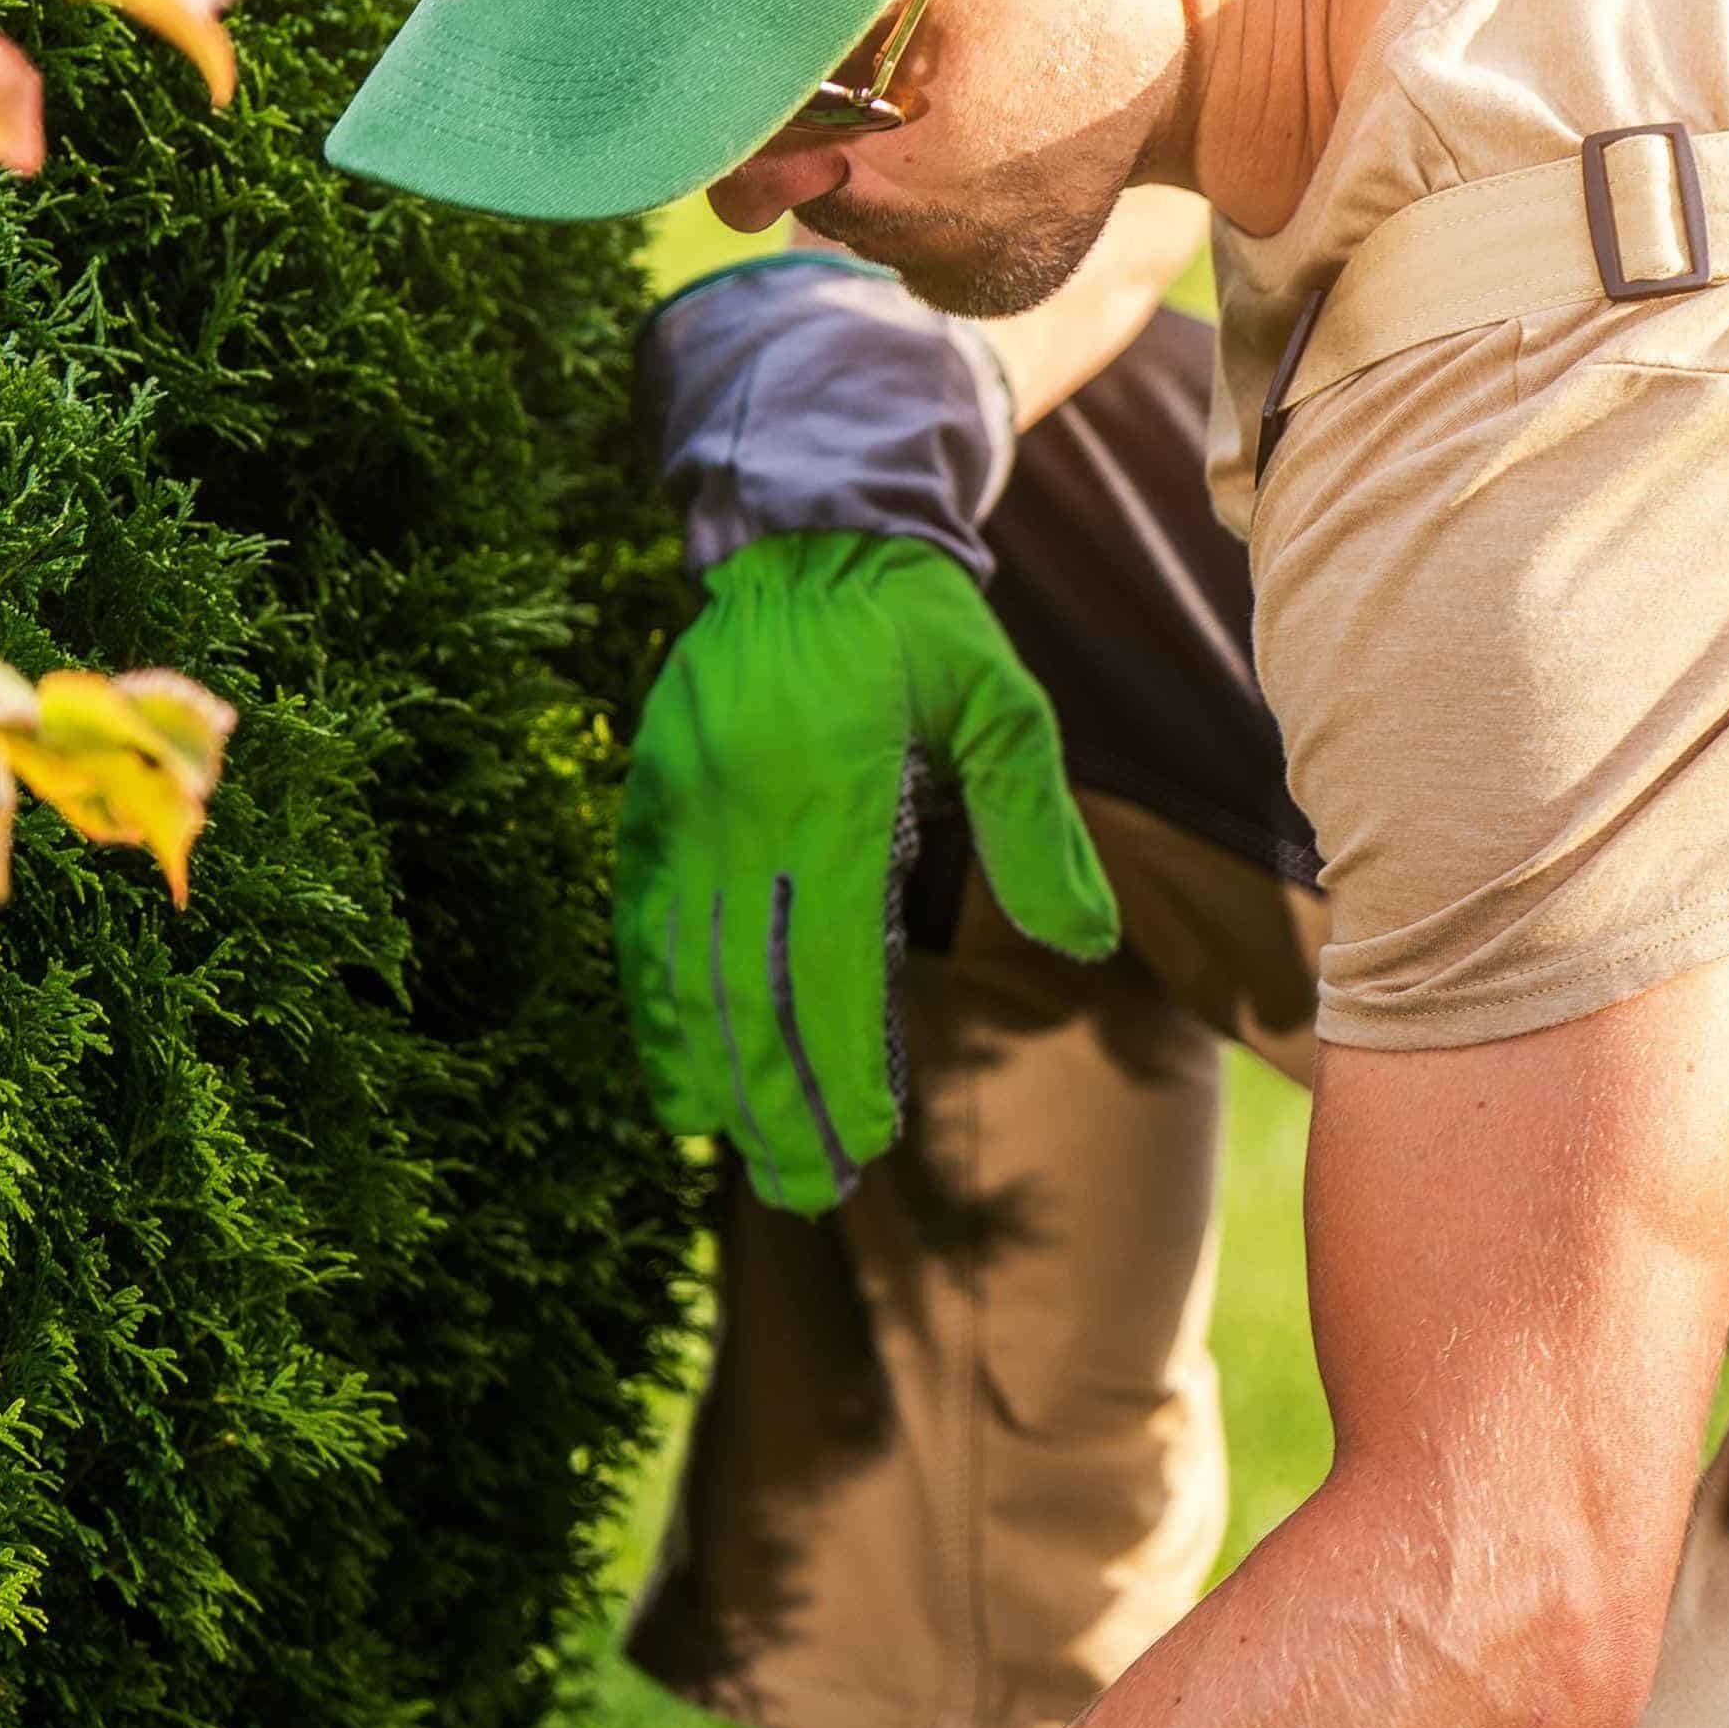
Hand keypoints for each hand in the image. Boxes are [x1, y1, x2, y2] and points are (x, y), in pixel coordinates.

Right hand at [618, 530, 1124, 1211]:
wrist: (807, 536)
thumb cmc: (922, 628)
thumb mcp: (1005, 707)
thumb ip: (1040, 828)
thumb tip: (1087, 944)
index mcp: (830, 792)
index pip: (830, 963)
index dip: (842, 1063)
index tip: (866, 1143)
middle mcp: (740, 810)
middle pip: (750, 988)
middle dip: (777, 1100)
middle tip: (808, 1191)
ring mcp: (682, 807)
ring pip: (688, 970)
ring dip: (717, 1073)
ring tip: (751, 1158)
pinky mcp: (648, 800)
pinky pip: (642, 924)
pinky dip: (655, 1007)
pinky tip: (678, 1077)